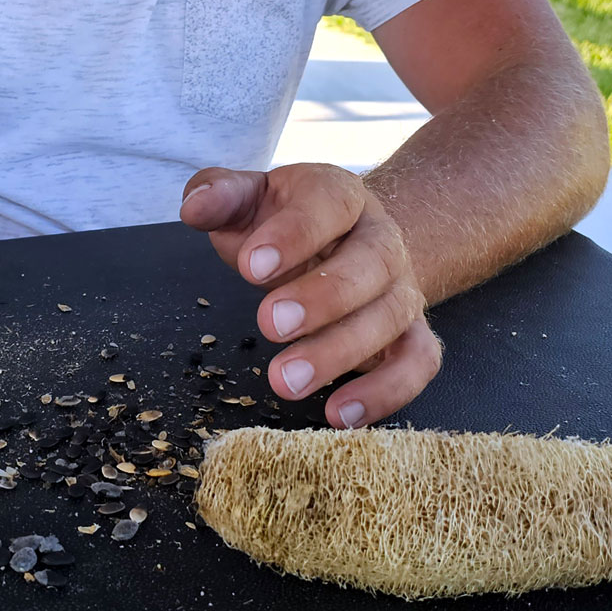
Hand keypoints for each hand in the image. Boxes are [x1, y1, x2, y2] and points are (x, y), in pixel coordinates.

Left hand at [180, 163, 441, 427]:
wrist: (348, 240)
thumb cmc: (286, 224)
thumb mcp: (251, 199)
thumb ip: (221, 195)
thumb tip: (195, 208)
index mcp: (340, 196)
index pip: (328, 203)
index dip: (294, 235)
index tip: (251, 266)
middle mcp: (381, 240)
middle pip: (371, 262)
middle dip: (322, 297)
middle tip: (270, 323)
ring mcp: (401, 288)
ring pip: (391, 316)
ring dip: (341, 353)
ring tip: (286, 382)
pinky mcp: (410, 334)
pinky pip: (416, 363)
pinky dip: (385, 392)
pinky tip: (338, 415)